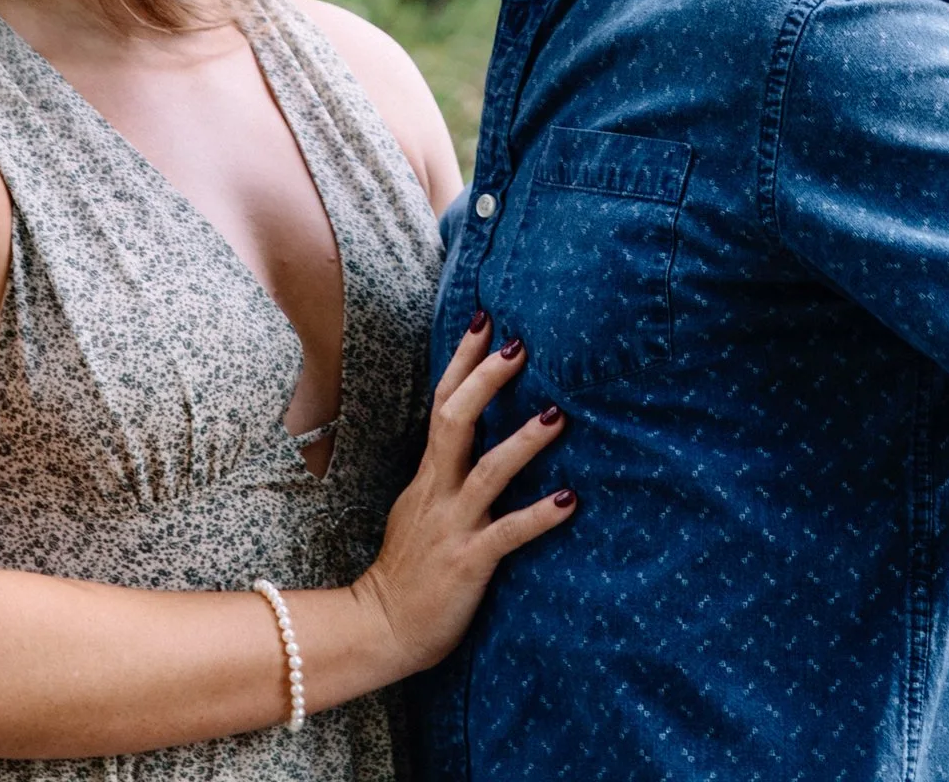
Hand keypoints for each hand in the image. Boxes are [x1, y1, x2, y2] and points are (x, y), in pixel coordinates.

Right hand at [348, 315, 572, 678]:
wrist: (379, 629)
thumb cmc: (407, 571)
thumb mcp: (419, 508)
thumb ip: (441, 473)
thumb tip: (468, 440)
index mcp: (428, 476)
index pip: (442, 404)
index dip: (462, 361)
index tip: (485, 319)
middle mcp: (438, 492)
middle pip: (455, 421)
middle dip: (485, 381)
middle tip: (520, 344)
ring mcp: (452, 526)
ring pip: (486, 473)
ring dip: (521, 443)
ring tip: (557, 416)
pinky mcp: (468, 562)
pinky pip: (506, 534)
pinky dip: (539, 516)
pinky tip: (570, 501)